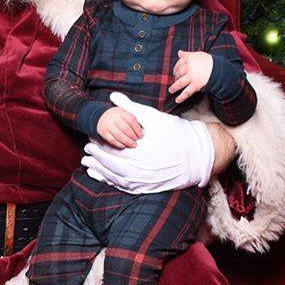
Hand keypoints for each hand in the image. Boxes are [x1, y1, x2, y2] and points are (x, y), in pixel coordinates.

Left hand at [81, 92, 213, 192]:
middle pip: (112, 165)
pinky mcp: (147, 188)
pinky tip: (103, 178)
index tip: (90, 139)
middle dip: (97, 159)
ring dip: (100, 172)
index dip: (99, 145)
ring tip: (88, 165)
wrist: (198, 156)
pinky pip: (124, 188)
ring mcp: (144, 182)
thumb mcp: (154, 117)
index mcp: (141, 152)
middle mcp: (142, 170)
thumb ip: (131, 107)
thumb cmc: (176, 133)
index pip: (113, 150)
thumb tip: (113, 95)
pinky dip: (112, 183)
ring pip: (116, 179)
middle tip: (86, 151)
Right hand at [96, 106, 142, 148]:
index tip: (140, 135)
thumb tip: (140, 132)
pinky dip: (119, 144)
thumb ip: (131, 120)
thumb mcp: (123, 113)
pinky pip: (112, 140)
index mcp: (120, 112)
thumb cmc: (115, 116)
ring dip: (128, 142)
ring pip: (119, 136)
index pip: (131, 120)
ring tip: (133, 144)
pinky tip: (124, 145)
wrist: (100, 115)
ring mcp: (108, 126)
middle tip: (136, 140)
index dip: (137, 129)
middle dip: (133, 137)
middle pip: (126, 129)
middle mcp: (113, 118)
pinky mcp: (103, 132)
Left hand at [169, 50, 212, 102]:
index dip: (175, 68)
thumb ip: (187, 54)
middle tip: (176, 80)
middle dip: (176, 77)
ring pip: (179, 83)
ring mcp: (192, 77)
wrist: (219, 69)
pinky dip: (181, 97)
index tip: (175, 71)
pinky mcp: (196, 85)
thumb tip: (179, 52)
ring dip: (174, 87)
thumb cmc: (209, 61)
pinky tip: (177, 100)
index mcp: (189, 59)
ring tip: (171, 90)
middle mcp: (189, 68)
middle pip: (178, 73)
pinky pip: (186, 92)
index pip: (178, 64)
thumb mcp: (198, 55)